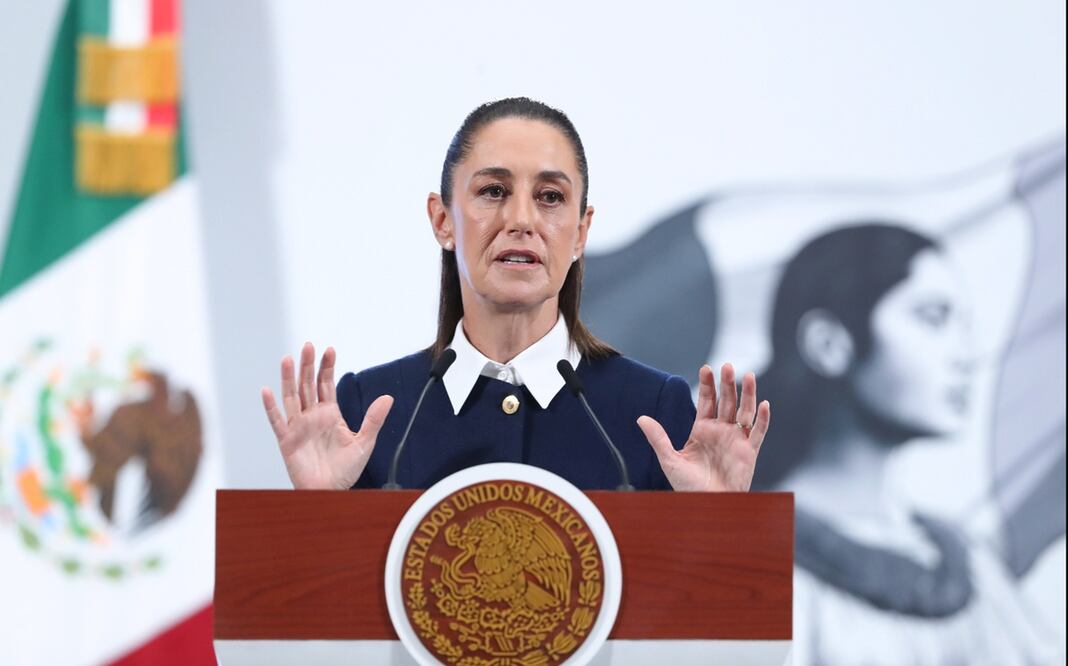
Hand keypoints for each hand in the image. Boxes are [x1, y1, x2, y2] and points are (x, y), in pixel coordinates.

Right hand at [261, 342, 393, 489]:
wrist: (331, 492)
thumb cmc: (346, 470)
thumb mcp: (365, 442)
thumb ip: (374, 419)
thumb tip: (388, 397)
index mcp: (330, 414)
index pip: (326, 385)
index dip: (327, 367)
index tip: (329, 349)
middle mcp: (312, 417)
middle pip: (308, 385)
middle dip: (308, 365)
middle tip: (309, 345)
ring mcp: (299, 427)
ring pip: (292, 397)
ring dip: (289, 378)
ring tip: (288, 359)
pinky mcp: (287, 441)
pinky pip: (277, 421)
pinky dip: (271, 407)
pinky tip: (267, 391)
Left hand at [638, 363, 769, 491]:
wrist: (707, 506)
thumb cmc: (688, 487)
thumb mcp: (670, 460)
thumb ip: (658, 438)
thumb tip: (641, 418)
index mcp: (702, 430)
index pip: (707, 401)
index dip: (708, 385)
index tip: (706, 368)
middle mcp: (721, 432)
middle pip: (726, 402)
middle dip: (727, 384)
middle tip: (727, 366)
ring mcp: (736, 441)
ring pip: (744, 412)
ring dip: (747, 395)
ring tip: (747, 376)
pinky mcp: (749, 453)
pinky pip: (758, 433)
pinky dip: (762, 419)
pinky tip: (763, 405)